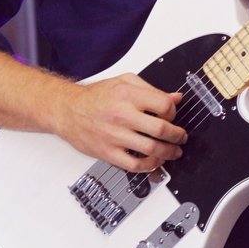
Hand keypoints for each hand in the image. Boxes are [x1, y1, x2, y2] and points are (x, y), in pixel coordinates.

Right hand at [57, 72, 186, 172]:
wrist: (68, 110)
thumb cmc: (96, 96)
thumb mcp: (125, 82)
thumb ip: (152, 89)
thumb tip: (176, 98)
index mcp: (128, 95)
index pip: (163, 105)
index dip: (174, 112)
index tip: (174, 116)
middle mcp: (122, 115)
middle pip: (161, 129)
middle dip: (177, 135)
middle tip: (181, 137)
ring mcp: (114, 136)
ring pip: (151, 149)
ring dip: (168, 152)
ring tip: (173, 151)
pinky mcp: (107, 152)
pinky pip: (134, 165)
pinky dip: (150, 165)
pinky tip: (155, 161)